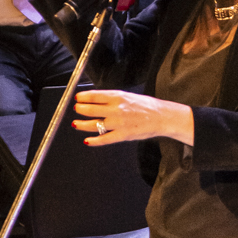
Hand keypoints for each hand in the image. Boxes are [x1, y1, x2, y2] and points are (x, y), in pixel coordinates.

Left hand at [75, 88, 193, 145]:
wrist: (162, 116)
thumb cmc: (146, 105)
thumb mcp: (128, 96)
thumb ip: (112, 99)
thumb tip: (95, 100)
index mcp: (118, 96)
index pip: (95, 96)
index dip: (83, 97)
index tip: (78, 98)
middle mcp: (117, 109)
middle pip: (91, 110)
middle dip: (80, 109)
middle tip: (76, 109)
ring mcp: (119, 123)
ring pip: (94, 125)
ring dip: (82, 124)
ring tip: (76, 124)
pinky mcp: (123, 135)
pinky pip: (104, 139)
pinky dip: (94, 141)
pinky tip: (87, 141)